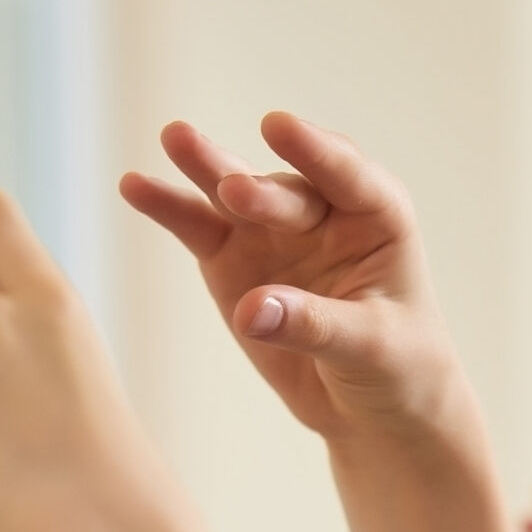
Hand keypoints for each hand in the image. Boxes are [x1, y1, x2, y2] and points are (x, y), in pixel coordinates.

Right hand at [121, 113, 458, 436]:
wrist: (368, 403)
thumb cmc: (397, 366)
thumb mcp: (370, 348)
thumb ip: (314, 324)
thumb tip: (251, 309)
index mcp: (377, 219)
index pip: (348, 177)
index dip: (316, 152)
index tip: (279, 128)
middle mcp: (323, 213)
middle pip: (287, 193)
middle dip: (261, 191)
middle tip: (235, 193)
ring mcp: (273, 232)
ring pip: (235, 194)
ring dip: (206, 167)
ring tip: (175, 138)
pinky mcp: (233, 259)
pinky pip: (198, 227)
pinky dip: (168, 207)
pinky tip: (134, 185)